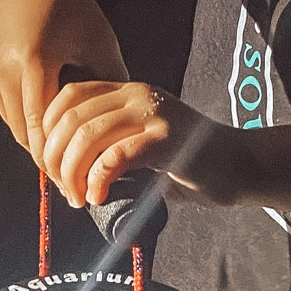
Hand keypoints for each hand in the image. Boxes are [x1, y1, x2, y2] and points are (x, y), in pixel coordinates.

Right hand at [0, 0, 126, 162]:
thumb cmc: (73, 8)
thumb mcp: (101, 45)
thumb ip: (111, 85)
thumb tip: (124, 124)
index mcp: (34, 62)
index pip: (41, 127)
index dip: (56, 158)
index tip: (73, 180)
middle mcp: (5, 70)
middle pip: (23, 132)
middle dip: (46, 155)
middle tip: (69, 178)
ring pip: (12, 123)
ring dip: (35, 137)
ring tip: (62, 152)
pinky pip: (6, 106)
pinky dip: (25, 116)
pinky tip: (46, 119)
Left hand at [40, 80, 245, 208]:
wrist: (241, 167)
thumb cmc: (192, 164)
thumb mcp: (144, 145)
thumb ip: (111, 147)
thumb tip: (68, 172)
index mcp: (129, 92)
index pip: (69, 96)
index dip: (48, 131)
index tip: (50, 166)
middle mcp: (138, 94)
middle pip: (71, 118)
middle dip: (55, 159)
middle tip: (63, 189)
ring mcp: (153, 113)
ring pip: (87, 136)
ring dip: (72, 173)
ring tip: (78, 198)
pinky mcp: (167, 138)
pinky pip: (116, 156)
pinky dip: (98, 179)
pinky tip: (98, 196)